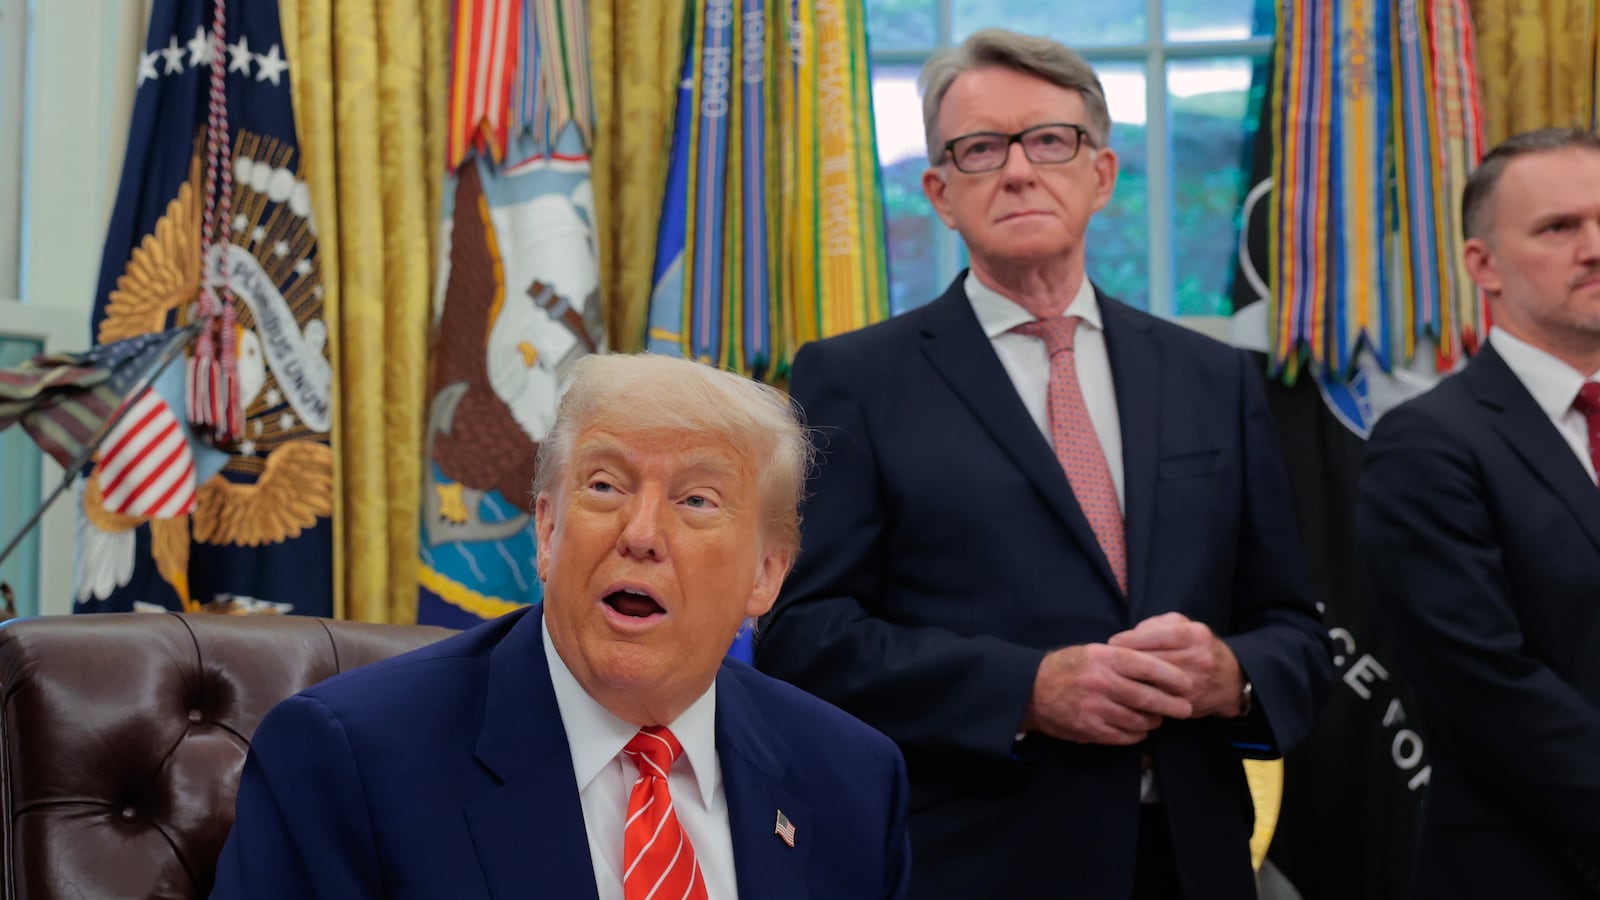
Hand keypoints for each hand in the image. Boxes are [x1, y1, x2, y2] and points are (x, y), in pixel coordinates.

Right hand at [1022, 643, 1193, 745]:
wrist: (1029, 690)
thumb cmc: (1066, 667)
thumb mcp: (1093, 652)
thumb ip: (1123, 657)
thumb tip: (1160, 667)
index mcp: (1105, 658)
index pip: (1149, 667)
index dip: (1173, 677)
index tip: (1187, 683)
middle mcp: (1102, 682)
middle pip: (1149, 697)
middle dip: (1172, 705)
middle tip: (1186, 708)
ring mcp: (1095, 708)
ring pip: (1139, 720)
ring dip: (1154, 721)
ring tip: (1159, 718)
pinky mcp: (1090, 729)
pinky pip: (1124, 736)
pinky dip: (1137, 734)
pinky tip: (1139, 729)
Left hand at [1108, 612, 1244, 718]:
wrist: (1230, 680)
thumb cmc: (1197, 647)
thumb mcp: (1183, 626)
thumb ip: (1155, 625)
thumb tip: (1126, 637)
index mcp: (1195, 635)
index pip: (1156, 635)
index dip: (1130, 640)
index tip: (1112, 643)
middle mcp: (1198, 658)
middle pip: (1152, 660)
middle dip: (1126, 661)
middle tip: (1107, 661)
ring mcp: (1194, 683)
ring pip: (1152, 682)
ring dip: (1129, 680)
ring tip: (1113, 675)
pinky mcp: (1188, 703)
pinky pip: (1158, 700)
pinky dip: (1140, 695)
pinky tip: (1127, 690)